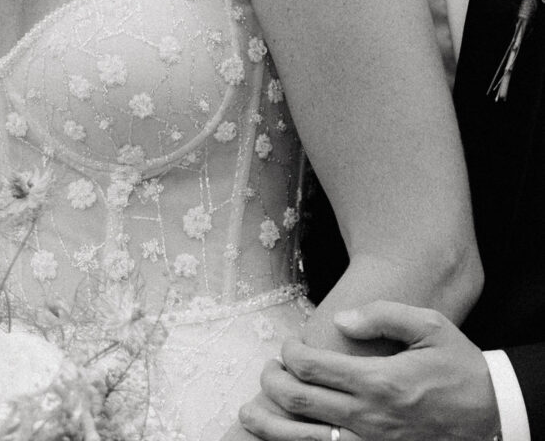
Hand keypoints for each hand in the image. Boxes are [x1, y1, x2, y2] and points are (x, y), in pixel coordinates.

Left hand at [239, 301, 500, 440]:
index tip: (287, 345)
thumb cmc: (458, 366)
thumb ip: (382, 315)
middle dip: (272, 383)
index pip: (313, 367)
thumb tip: (339, 320)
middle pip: (299, 402)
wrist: (492, 415)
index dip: (289, 353)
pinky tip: (282, 437)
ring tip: (250, 412)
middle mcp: (369, 417)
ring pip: (304, 440)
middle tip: (267, 371)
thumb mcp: (430, 326)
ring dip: (269, 426)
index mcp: (378, 380)